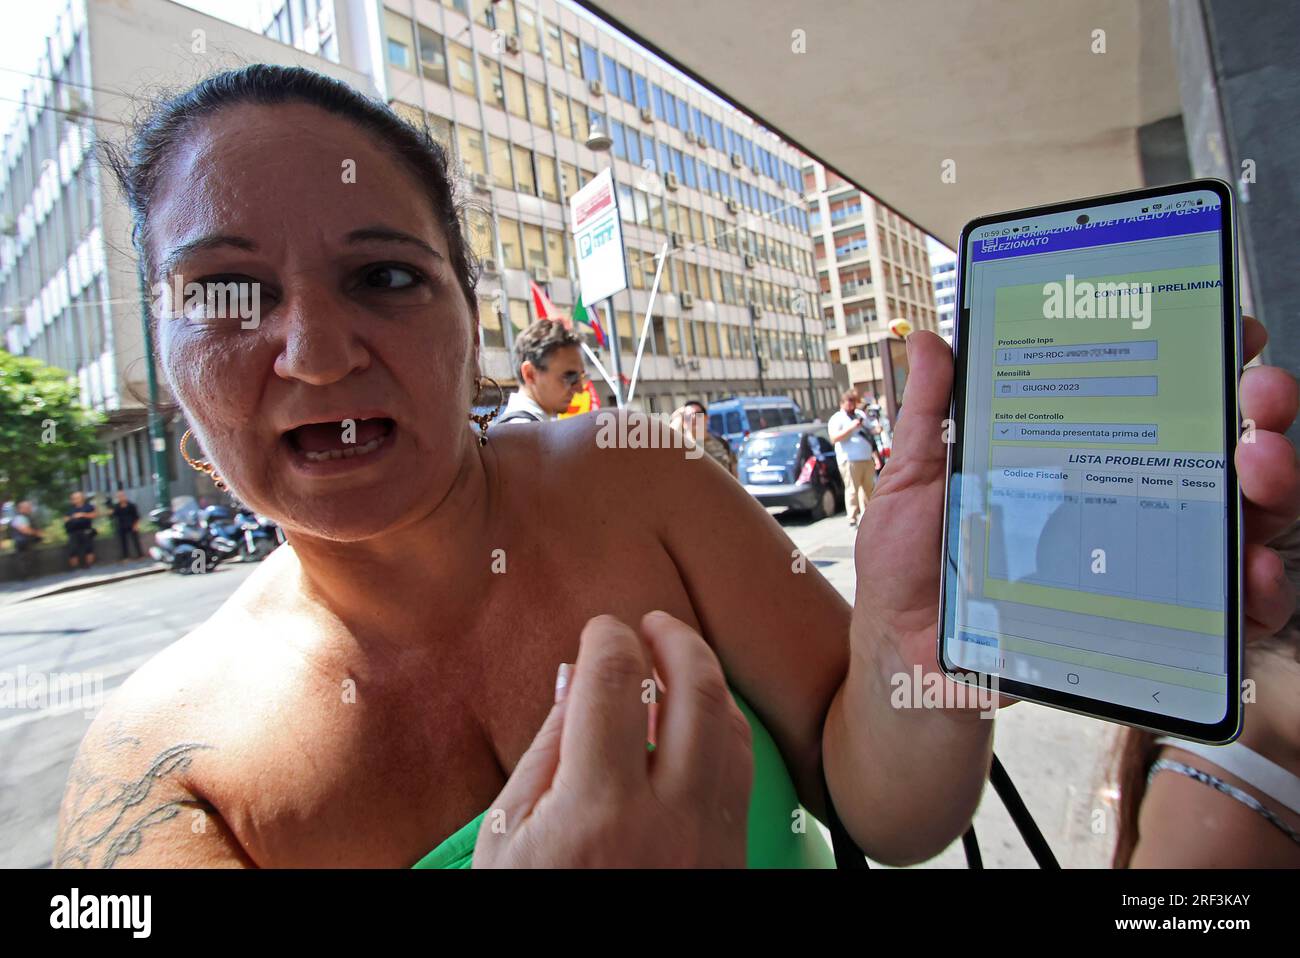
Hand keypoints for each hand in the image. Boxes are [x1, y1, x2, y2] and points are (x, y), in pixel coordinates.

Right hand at [472, 612, 752, 867]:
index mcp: (597, 811)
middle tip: (652, 625)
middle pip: (696, 693)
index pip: (616, 685)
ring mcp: (710, 846)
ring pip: (732, 731)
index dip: (608, 639)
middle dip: (676, 640)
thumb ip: (545, 755)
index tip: (601, 630)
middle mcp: (668, 822)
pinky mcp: (731, 865)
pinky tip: (697, 723)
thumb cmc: (530, 913)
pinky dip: (723, 732)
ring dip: (708, 682)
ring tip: (678, 663)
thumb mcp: (508, 840)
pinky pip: (741, 777)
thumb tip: (577, 684)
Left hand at [853, 319, 1298, 713]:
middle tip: (1262, 392)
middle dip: (1259, 414)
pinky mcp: (1152, 627)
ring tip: (1262, 466)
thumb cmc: (916, 564)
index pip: (1158, 401)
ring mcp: (1145, 564)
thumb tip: (935, 341)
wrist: (910, 654)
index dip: (1207, 363)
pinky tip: (1255, 573)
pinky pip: (1228, 615)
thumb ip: (929, 416)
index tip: (1233, 331)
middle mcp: (1125, 502)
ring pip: (1243, 522)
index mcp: (1077, 458)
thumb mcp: (914, 482)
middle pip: (1220, 453)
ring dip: (1272, 491)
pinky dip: (1256, 595)